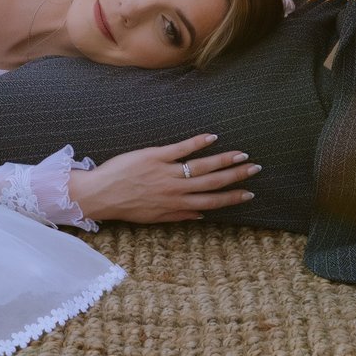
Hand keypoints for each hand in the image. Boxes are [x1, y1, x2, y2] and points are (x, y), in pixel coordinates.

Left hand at [69, 133, 260, 224]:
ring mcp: (166, 171)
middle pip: (213, 182)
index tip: (249, 193)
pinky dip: (198, 142)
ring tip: (241, 154)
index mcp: (176, 204)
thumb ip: (178, 216)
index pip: (211, 202)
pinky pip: (181, 148)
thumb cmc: (125, 207)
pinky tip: (212, 137)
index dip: (232, 197)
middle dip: (236, 176)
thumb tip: (200, 216)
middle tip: (255, 168)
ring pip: (202, 166)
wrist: (101, 195)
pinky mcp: (155, 156)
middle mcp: (176, 189)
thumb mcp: (153, 218)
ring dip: (224, 159)